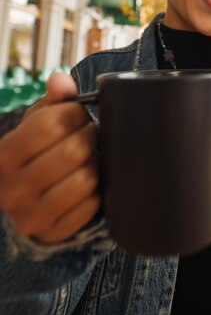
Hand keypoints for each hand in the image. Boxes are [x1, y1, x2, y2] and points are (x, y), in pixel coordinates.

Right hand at [0, 73, 100, 243]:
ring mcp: (31, 216)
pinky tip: (89, 184)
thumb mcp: (36, 124)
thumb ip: (52, 100)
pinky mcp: (53, 234)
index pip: (53, 124)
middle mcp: (12, 189)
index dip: (76, 113)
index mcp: (4, 156)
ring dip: (96, 164)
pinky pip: (92, 205)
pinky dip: (97, 191)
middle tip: (89, 136)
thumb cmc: (35, 153)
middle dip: (90, 137)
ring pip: (86, 178)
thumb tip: (60, 79)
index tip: (78, 115)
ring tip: (90, 158)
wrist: (26, 201)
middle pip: (74, 150)